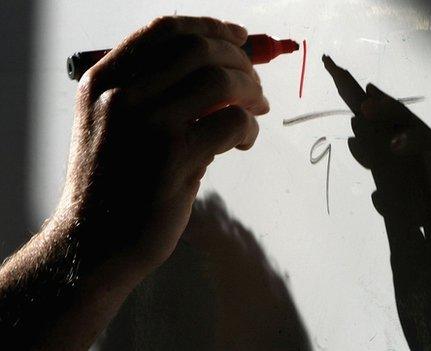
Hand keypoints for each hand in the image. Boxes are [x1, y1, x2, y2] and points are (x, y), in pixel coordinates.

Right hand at [55, 16, 268, 274]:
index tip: (240, 37)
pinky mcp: (175, 158)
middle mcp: (121, 95)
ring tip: (256, 111)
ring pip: (221, 81)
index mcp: (103, 81)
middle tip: (255, 85)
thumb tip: (224, 69)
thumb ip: (157, 94)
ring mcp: (148, 125)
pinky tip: (243, 142)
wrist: (94, 242)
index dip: (211, 28)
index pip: (165, 30)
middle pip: (199, 50)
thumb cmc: (112, 185)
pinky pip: (233, 122)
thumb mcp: (114, 126)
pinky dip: (249, 128)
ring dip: (251, 92)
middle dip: (240, 62)